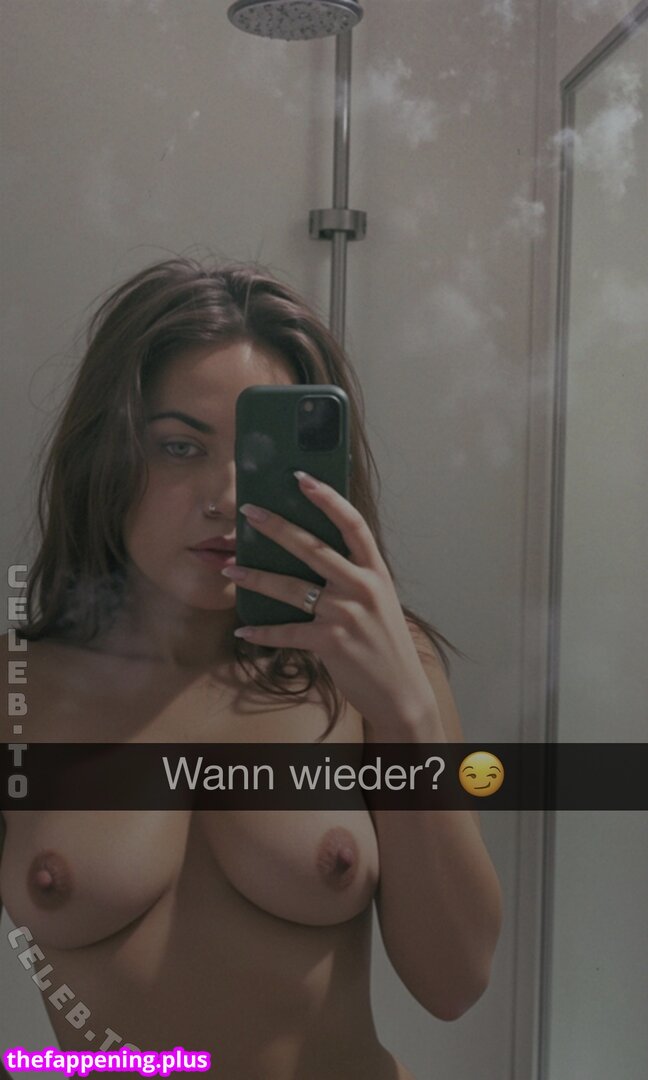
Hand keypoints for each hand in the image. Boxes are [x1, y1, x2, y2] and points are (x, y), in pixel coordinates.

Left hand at [224, 472, 439, 733]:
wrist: (400, 690)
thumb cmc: (384, 643)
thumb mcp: (377, 601)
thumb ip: (351, 577)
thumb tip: (310, 555)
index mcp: (375, 571)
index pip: (352, 524)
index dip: (328, 498)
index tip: (302, 478)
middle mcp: (362, 587)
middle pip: (313, 548)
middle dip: (277, 527)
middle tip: (249, 511)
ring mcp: (346, 614)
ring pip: (291, 588)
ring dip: (255, 577)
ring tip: (229, 567)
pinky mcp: (330, 642)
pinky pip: (287, 632)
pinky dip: (262, 632)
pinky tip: (243, 630)